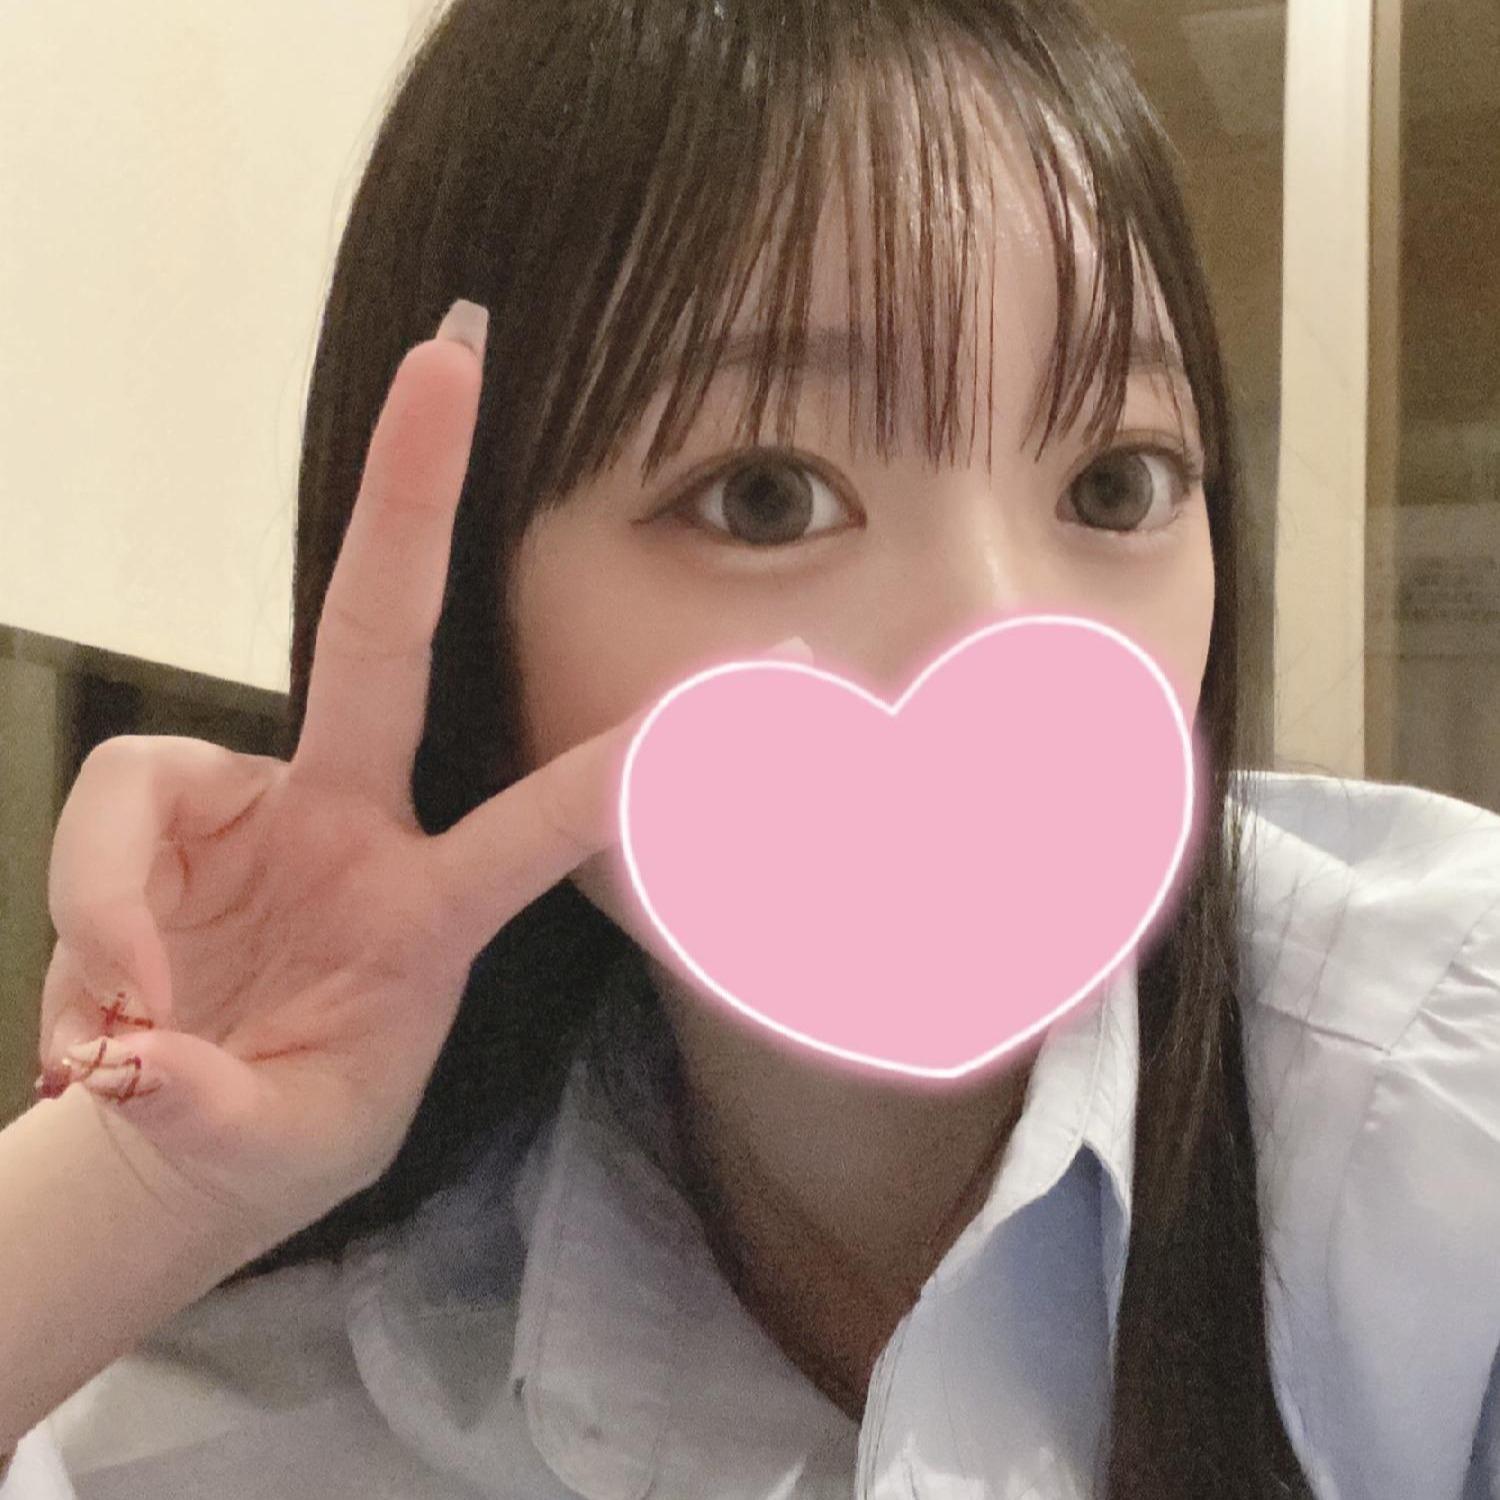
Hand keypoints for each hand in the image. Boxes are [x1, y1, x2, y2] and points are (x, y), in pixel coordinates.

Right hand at [32, 300, 803, 1254]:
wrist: (186, 1140)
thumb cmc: (278, 1124)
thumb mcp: (273, 1146)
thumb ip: (208, 1113)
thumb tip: (128, 1067)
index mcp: (431, 908)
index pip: (541, 819)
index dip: (625, 761)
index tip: (749, 684)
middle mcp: (351, 822)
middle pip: (379, 631)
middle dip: (414, 494)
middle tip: (451, 349)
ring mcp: (251, 808)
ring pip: (152, 779)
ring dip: (109, 919)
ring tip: (120, 1050)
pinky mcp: (156, 821)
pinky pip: (98, 837)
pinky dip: (78, 931)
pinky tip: (93, 1040)